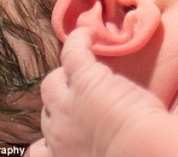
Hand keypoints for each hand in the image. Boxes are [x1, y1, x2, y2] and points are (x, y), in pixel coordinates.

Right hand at [26, 28, 165, 156]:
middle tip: (83, 95)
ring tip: (81, 63)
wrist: (140, 155)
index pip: (38, 150)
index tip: (62, 134)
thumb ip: (103, 149)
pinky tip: (88, 33)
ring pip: (52, 83)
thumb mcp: (110, 156)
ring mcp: (68, 106)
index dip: (47, 138)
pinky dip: (78, 41)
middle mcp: (60, 134)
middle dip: (61, 103)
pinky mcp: (85, 81)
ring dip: (64, 74)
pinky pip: (72, 53)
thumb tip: (117, 142)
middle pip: (48, 112)